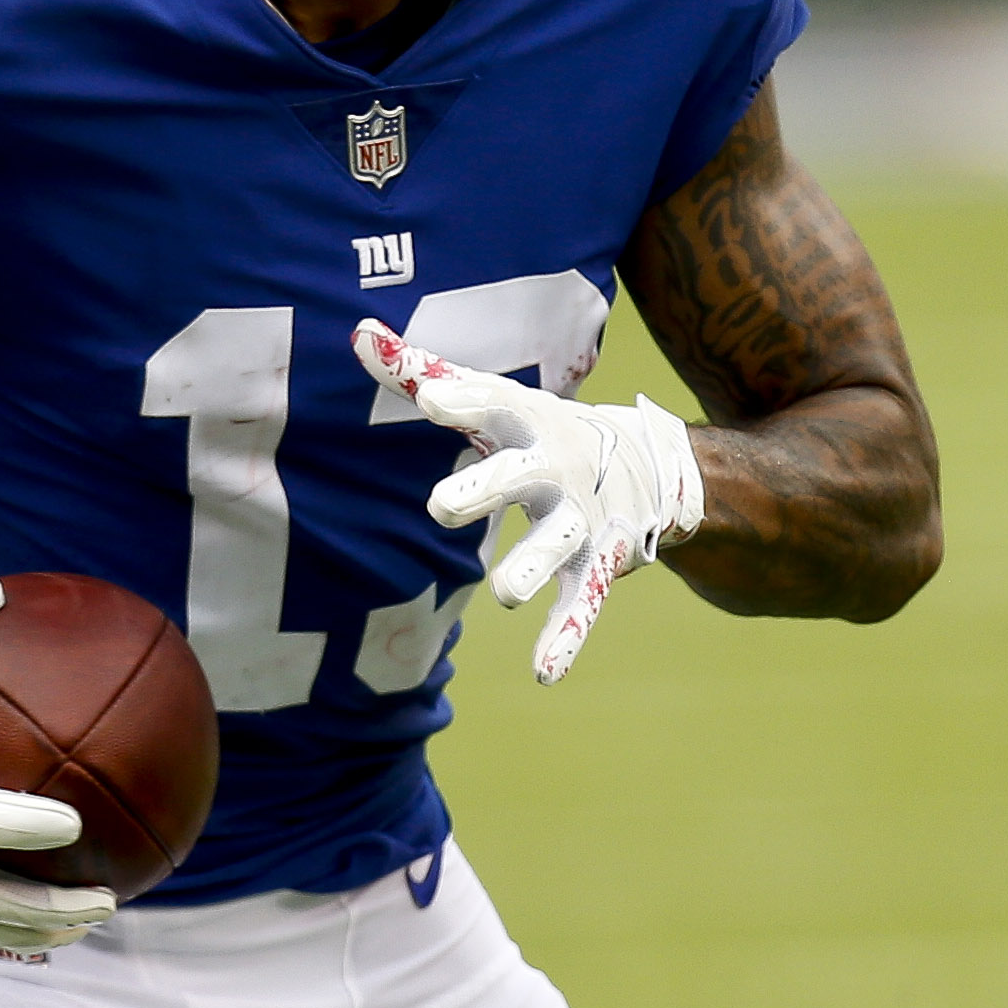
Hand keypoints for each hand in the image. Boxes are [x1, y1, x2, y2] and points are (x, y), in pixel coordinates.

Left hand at [353, 320, 702, 683]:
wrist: (650, 464)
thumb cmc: (543, 430)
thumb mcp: (496, 400)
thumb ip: (426, 372)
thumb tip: (357, 335)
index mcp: (529, 421)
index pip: (495, 403)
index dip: (464, 398)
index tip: (431, 398)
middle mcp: (557, 468)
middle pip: (519, 476)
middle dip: (485, 490)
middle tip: (438, 508)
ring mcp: (581, 518)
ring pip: (557, 544)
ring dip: (533, 566)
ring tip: (505, 594)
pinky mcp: (597, 564)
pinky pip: (582, 602)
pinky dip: (568, 636)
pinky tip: (545, 671)